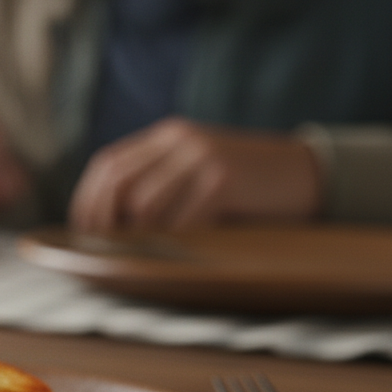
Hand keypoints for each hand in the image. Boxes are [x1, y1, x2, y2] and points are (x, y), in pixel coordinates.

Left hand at [68, 118, 322, 231]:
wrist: (310, 175)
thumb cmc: (244, 188)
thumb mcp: (195, 174)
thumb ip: (157, 185)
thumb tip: (102, 228)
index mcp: (167, 136)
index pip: (107, 165)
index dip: (87, 201)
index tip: (81, 234)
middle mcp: (181, 140)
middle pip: (116, 183)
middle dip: (101, 223)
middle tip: (102, 253)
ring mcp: (203, 156)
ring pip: (143, 206)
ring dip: (139, 238)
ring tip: (144, 255)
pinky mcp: (225, 179)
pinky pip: (181, 221)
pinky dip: (174, 243)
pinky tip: (180, 253)